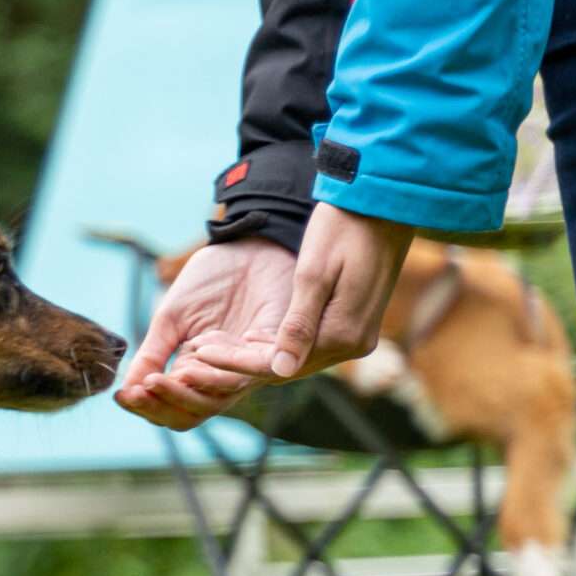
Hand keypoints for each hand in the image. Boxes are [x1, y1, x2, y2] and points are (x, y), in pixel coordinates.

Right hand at [115, 235, 296, 430]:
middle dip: (164, 405)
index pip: (171, 407)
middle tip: (142, 388)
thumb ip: (152, 355)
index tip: (122, 395)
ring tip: (163, 374)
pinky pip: (256, 366)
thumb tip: (125, 390)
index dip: (146, 407)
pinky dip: (226, 363)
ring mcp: (252, 365)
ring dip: (190, 389)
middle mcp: (224, 376)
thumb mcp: (170, 319)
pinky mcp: (279, 345)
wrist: (248, 246)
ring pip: (222, 397)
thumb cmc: (210, 282)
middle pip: (196, 413)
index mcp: (197, 372)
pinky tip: (201, 348)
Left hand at [189, 204, 412, 381]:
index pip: (279, 364)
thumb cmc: (344, 229)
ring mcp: (357, 338)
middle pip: (287, 368)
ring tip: (211, 347)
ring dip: (257, 356)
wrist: (382, 205)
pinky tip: (246, 338)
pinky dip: (278, 344)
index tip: (195, 353)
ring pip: (297, 359)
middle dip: (240, 364)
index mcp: (343, 334)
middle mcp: (354, 345)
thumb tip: (280, 369)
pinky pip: (310, 345)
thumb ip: (296, 325)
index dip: (235, 362)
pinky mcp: (354, 326)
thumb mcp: (313, 273)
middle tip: (193, 356)